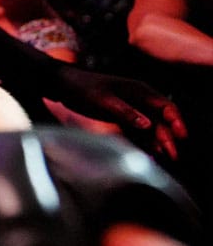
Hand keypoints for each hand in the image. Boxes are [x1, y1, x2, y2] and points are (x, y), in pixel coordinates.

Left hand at [52, 64, 186, 159]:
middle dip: (168, 138)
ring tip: (164, 160)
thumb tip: (148, 125)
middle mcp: (140, 100)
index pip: (166, 107)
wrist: (64, 85)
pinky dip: (143, 143)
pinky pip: (137, 132)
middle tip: (173, 157)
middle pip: (160, 121)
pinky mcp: (121, 118)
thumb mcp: (104, 100)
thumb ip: (126, 112)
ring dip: (157, 143)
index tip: (181, 137)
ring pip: (150, 129)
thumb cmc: (83, 87)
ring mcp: (131, 109)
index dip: (176, 121)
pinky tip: (148, 156)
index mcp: (140, 91)